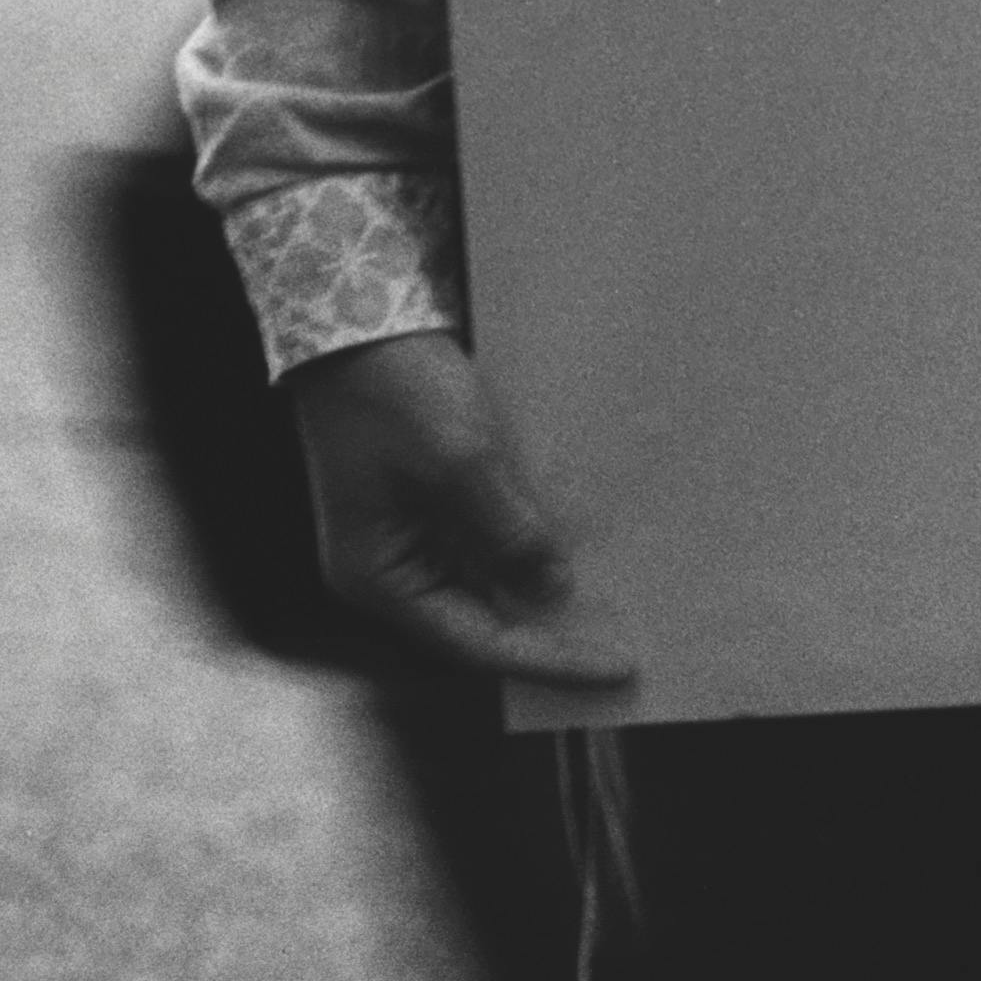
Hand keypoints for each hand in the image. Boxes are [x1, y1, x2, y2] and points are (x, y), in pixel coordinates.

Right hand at [278, 328, 641, 687]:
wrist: (355, 314)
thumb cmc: (394, 387)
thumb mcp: (462, 462)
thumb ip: (509, 533)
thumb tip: (551, 591)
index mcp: (379, 578)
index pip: (475, 644)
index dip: (548, 657)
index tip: (615, 667)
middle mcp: (388, 570)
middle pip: (480, 621)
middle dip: (549, 630)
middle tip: (625, 643)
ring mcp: (404, 535)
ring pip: (486, 583)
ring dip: (543, 589)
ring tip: (615, 602)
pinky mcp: (423, 501)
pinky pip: (483, 543)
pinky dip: (529, 549)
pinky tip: (578, 548)